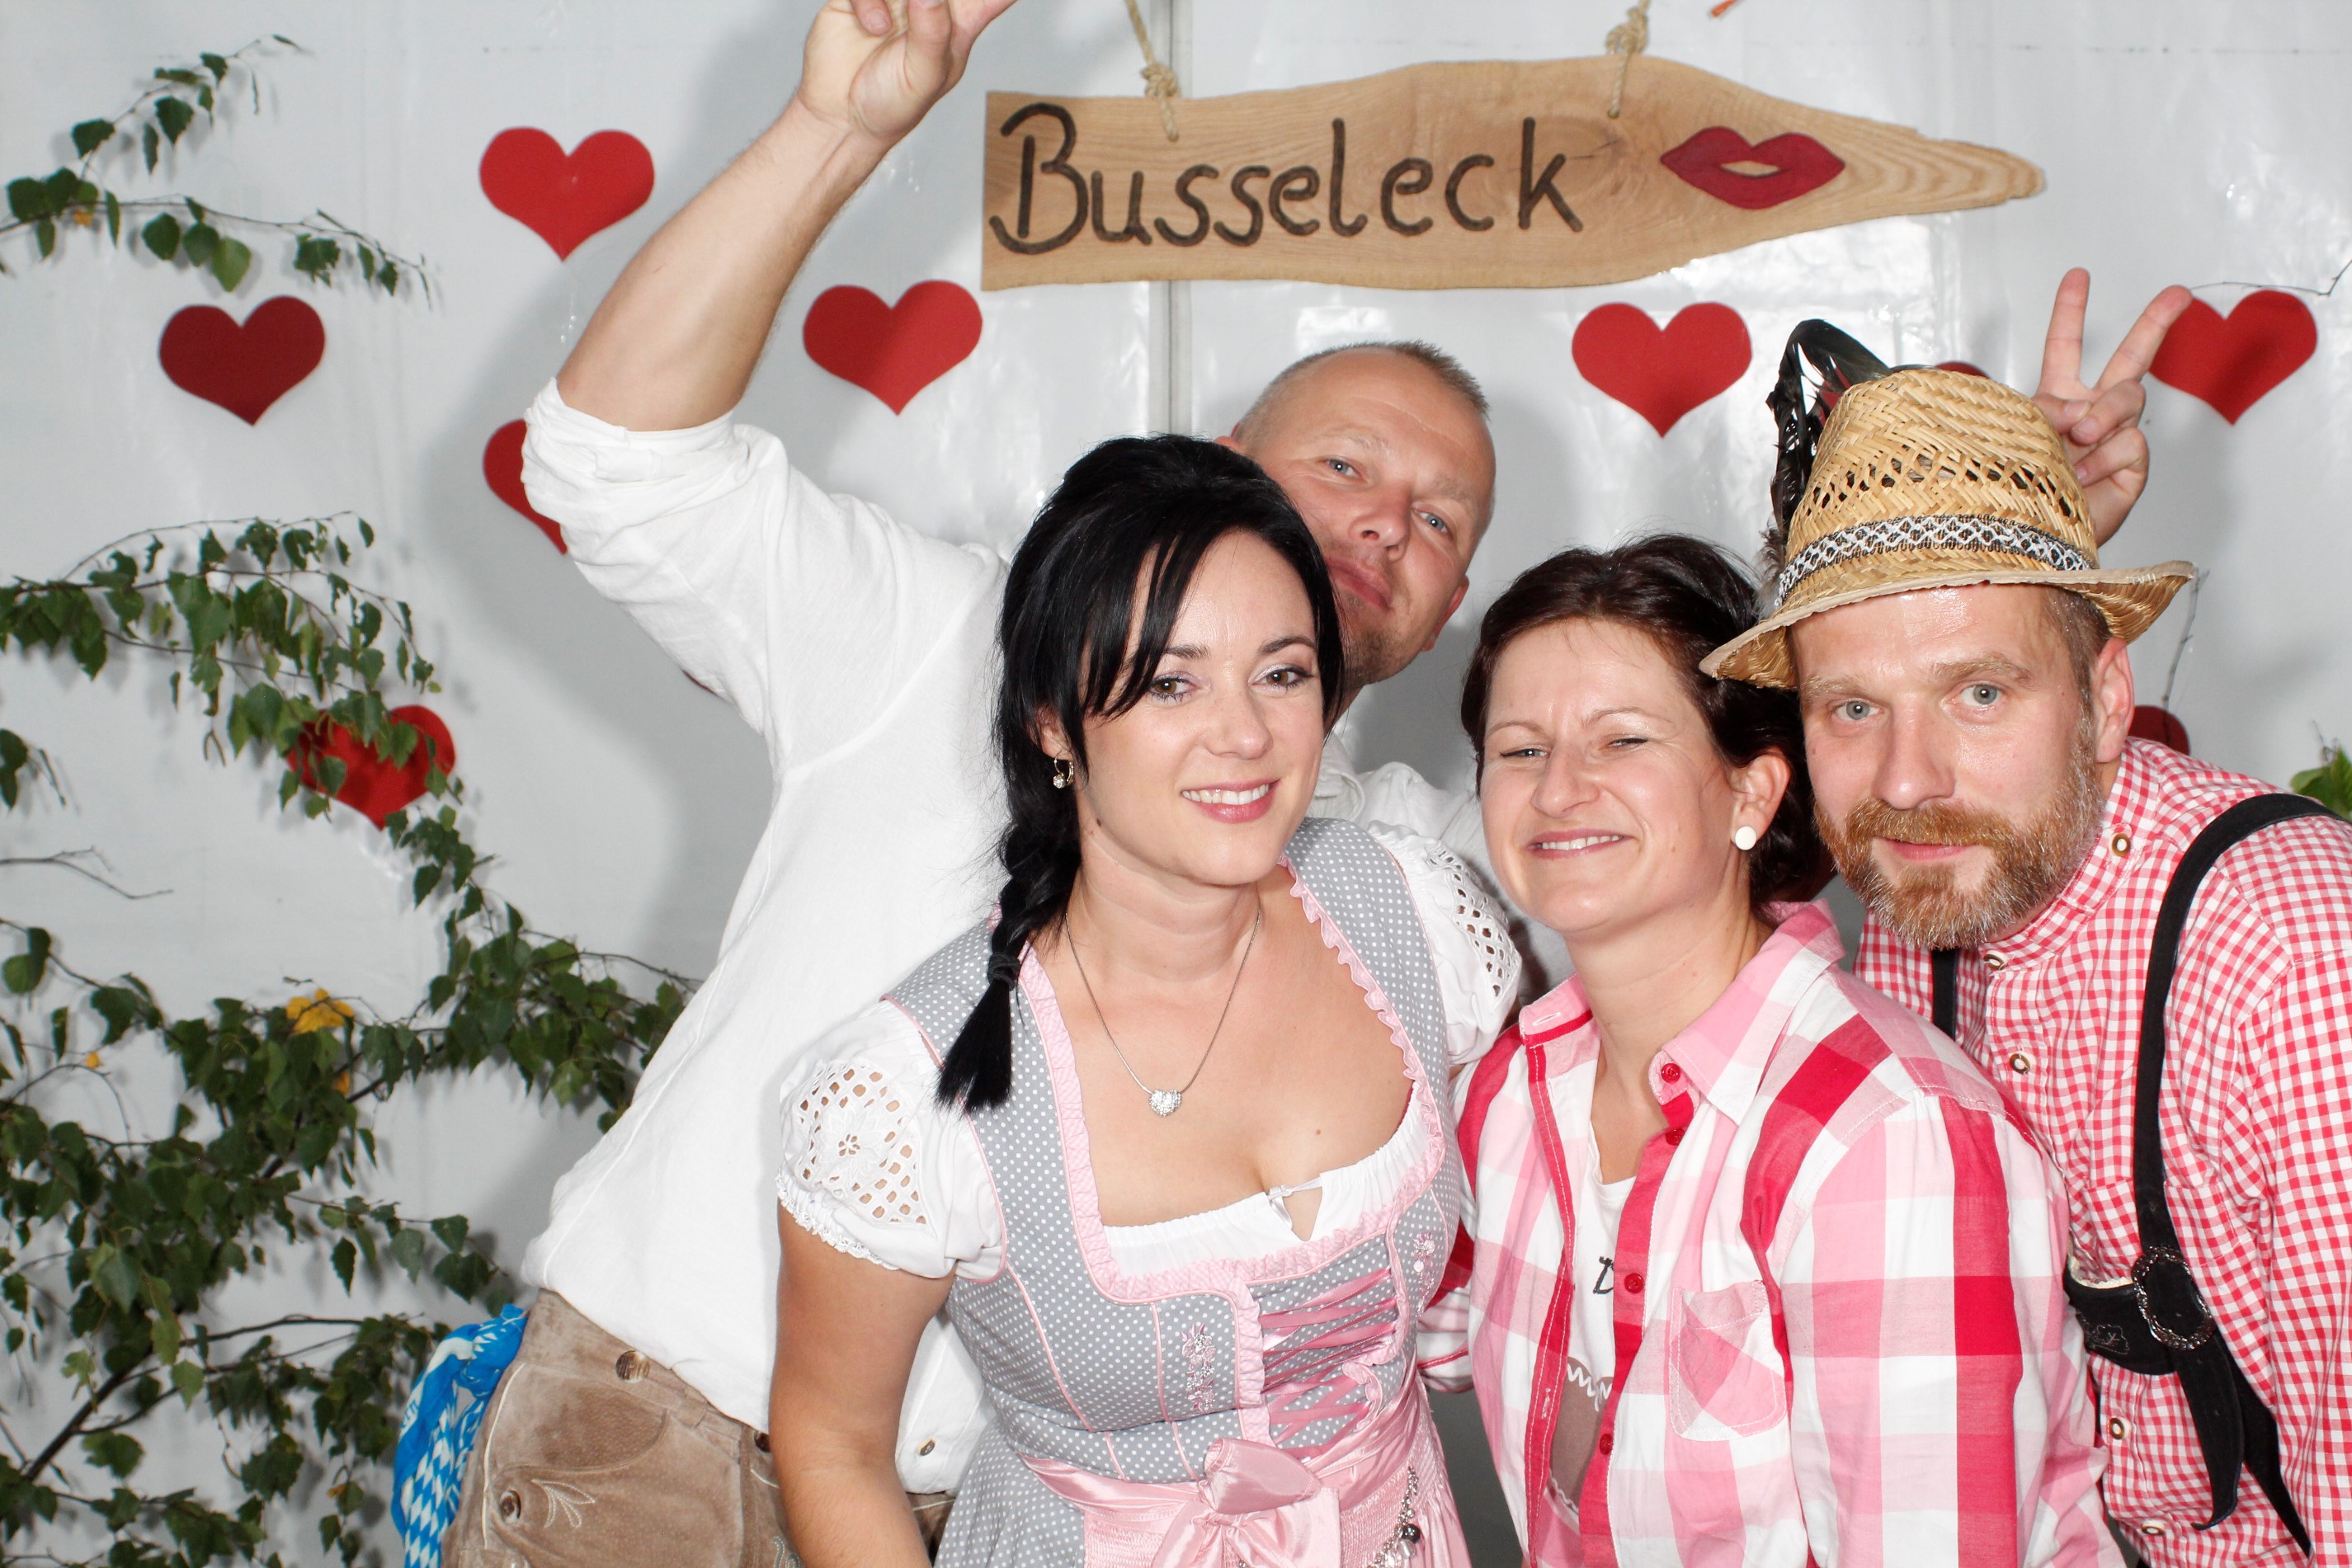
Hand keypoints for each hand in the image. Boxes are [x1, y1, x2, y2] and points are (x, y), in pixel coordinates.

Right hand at [795, 0, 1019, 149]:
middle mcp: (930, 3)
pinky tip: (875, 28)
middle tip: (921, 12)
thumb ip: (932, 33)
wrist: (843, 115)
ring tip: (893, 29)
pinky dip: (870, 1)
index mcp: (961, 23)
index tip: (993, 1)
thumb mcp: (924, 76)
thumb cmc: (893, 103)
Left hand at [2032, 268, 2192, 546]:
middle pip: (2132, 358)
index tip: (2078, 275)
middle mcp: (2092, 411)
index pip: (2065, 347)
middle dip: (2156, 322)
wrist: (2030, 542)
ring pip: (2129, 397)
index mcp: (2056, 398)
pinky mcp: (2132, 466)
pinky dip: (2103, 456)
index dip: (2071, 311)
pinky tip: (2082, 474)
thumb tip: (2078, 410)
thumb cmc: (2013, 492)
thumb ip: (2041, 413)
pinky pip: (2130, 441)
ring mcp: (2115, 437)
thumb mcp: (2012, 440)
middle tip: (2178, 292)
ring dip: (2102, 414)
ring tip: (2077, 438)